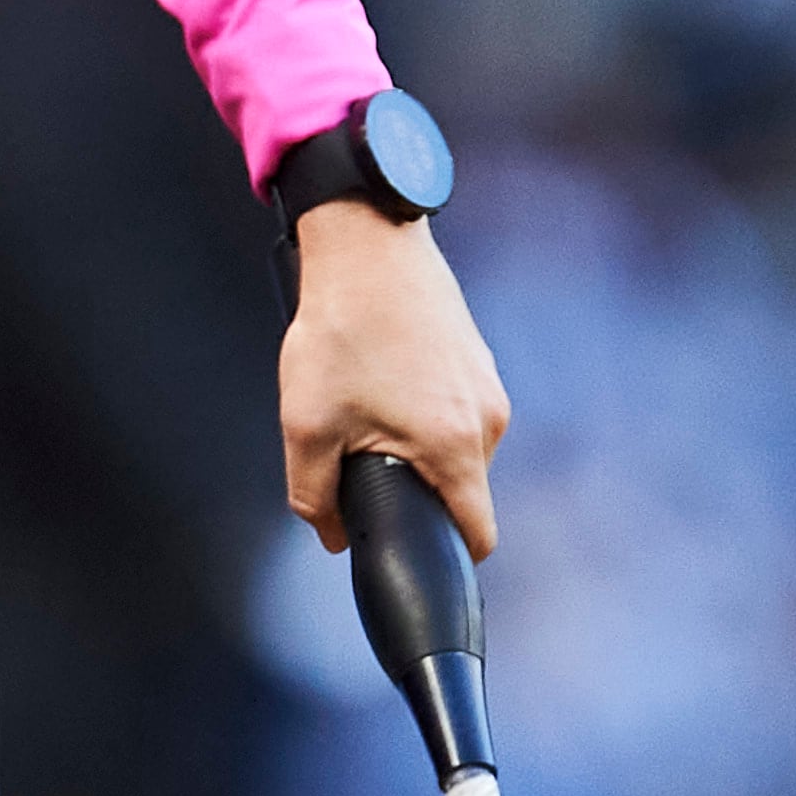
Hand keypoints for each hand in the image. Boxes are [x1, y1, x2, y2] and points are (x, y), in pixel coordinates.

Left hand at [280, 198, 510, 557]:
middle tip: (359, 455)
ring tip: (364, 404)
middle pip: (460, 490)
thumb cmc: (342, 326)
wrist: (366, 240)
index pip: (477, 534)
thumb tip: (332, 535)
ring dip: (414, 445)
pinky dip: (419, 408)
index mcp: (456, 447)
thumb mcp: (308, 424)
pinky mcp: (474, 357)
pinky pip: (452, 408)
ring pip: (454, 447)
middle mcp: (487, 419)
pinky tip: (379, 377)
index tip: (413, 552)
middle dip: (413, 488)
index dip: (444, 555)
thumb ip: (315, 496)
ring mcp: (485, 384)